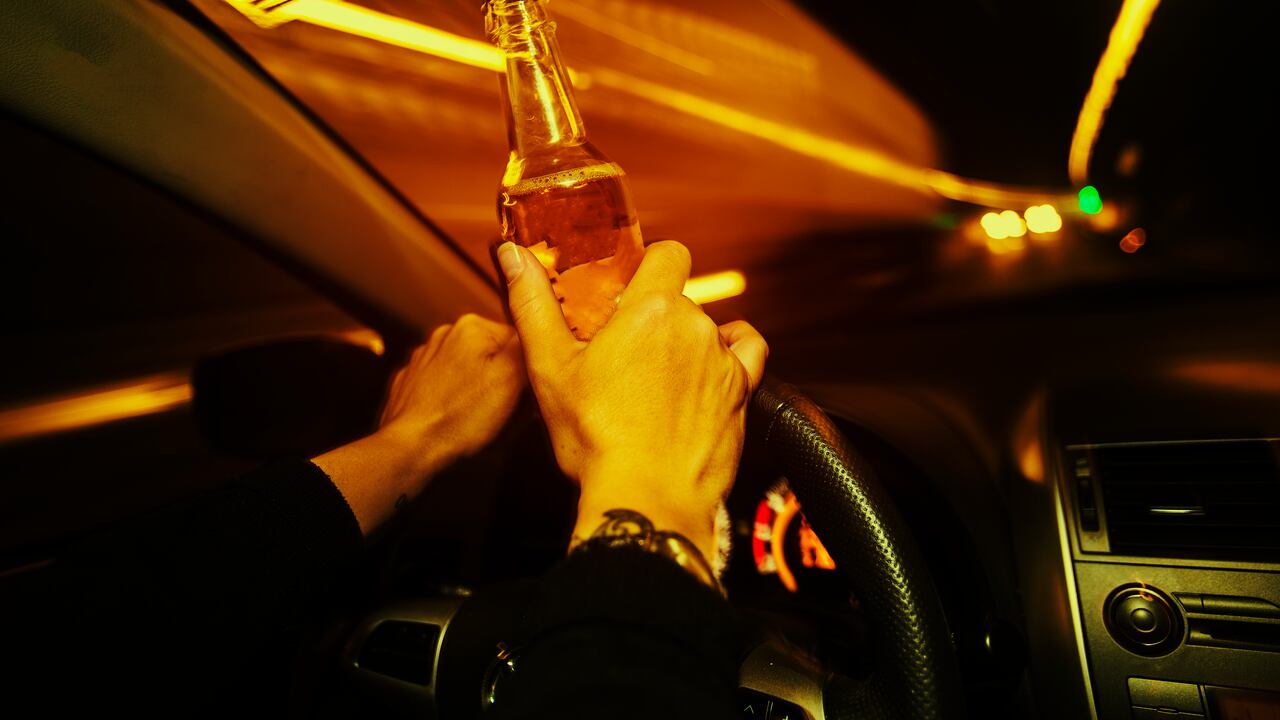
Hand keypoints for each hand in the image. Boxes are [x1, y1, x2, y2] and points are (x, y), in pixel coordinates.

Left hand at [378, 314, 524, 464]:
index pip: (519, 341)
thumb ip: (527, 346)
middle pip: (493, 356)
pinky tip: (456, 419)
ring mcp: (423, 358)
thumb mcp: (511, 379)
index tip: (526, 395)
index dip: (528, 371)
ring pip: (469, 372)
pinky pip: (445, 388)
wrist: (412, 449)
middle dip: (503, 381)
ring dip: (479, 391)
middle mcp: (445, 334)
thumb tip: (537, 329)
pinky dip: (454, 400)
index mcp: (473, 327)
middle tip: (505, 412)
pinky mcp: (411, 382)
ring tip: (479, 419)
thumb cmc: (461, 418)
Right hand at [498, 240, 766, 560]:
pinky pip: (747, 353)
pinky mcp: (741, 393)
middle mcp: (694, 326)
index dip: (650, 264)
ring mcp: (722, 360)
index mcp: (650, 310)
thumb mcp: (549, 368)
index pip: (668, 253)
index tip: (628, 287)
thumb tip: (513, 256)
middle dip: (653, 318)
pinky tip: (708, 370)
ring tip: (654, 380)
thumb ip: (532, 304)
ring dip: (684, 343)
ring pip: (706, 330)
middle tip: (623, 352)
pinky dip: (731, 354)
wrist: (647, 500)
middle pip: (680, 300)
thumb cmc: (598, 441)